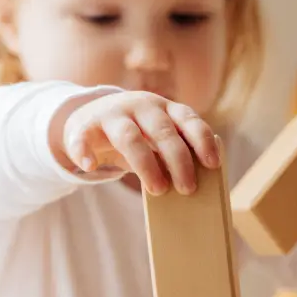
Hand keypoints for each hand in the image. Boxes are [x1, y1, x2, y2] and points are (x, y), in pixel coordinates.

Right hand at [58, 91, 219, 195]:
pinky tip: (90, 167)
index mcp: (165, 108)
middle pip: (162, 131)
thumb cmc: (137, 135)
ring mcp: (112, 113)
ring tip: (157, 190)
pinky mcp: (85, 124)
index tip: (213, 163)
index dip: (202, 140)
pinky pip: (83, 137)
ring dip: (145, 164)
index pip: (189, 119)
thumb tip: (195, 181)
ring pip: (129, 136)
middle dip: (178, 160)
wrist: (90, 119)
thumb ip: (174, 152)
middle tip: (188, 189)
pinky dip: (85, 151)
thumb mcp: (158, 138)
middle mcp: (141, 105)